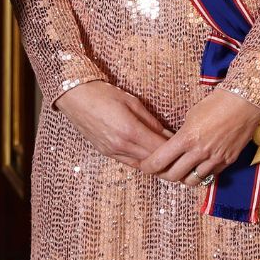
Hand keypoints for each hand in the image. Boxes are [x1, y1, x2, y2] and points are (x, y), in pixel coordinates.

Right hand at [55, 80, 173, 168]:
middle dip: (169, 158)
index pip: (161, 149)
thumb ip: (151, 121)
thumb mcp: (132, 102)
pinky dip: (142, 160)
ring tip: (167, 155)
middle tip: (181, 153)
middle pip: (154, 161)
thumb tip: (168, 134)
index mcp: (130, 130)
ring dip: (156, 162)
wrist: (74, 96)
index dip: (175, 149)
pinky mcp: (106, 153)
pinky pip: (130, 163)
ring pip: (143, 166)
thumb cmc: (103, 93)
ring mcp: (112, 151)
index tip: (185, 145)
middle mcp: (121, 145)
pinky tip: (149, 153)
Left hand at [139, 88, 259, 184]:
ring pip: (192, 180)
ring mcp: (215, 159)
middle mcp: (200, 152)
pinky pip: (210, 175)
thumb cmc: (213, 105)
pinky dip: (200, 174)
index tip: (144, 166)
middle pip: (174, 175)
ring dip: (182, 178)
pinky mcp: (227, 162)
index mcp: (186, 138)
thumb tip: (173, 147)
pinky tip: (196, 167)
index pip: (161, 160)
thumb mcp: (190, 117)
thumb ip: (181, 136)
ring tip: (177, 171)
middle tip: (158, 171)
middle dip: (162, 175)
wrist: (242, 104)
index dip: (149, 166)